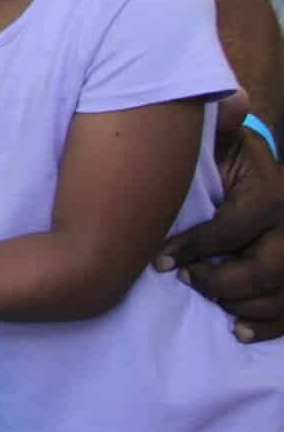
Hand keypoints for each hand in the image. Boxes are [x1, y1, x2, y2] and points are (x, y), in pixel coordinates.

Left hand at [157, 96, 283, 341]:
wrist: (251, 175)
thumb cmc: (223, 159)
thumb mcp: (219, 138)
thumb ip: (218, 126)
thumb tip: (230, 102)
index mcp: (273, 191)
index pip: (238, 226)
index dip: (197, 247)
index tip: (160, 262)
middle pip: (267, 267)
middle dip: (220, 280)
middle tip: (186, 280)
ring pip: (282, 292)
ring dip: (242, 304)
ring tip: (207, 297)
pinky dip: (269, 325)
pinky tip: (239, 330)